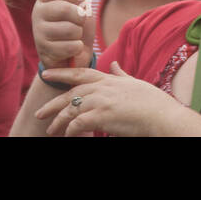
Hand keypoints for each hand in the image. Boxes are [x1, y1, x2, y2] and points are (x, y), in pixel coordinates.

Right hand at [32, 0, 94, 68]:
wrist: (72, 57)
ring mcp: (39, 32)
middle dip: (79, 16)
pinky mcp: (44, 50)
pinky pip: (70, 45)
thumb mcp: (78, 4)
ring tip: (74, 36)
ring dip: (79, 34)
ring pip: (70, 28)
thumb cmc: (76, 26)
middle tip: (79, 21)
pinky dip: (77, 48)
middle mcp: (38, 12)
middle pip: (64, 8)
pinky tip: (71, 48)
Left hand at [35, 64, 176, 137]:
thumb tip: (114, 64)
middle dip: (52, 104)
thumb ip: (120, 74)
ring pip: (71, 109)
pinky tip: (68, 136)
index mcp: (107, 79)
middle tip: (39, 114)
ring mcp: (101, 100)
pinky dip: (71, 130)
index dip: (60, 73)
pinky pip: (79, 122)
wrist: (161, 115)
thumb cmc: (151, 102)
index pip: (78, 72)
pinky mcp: (102, 115)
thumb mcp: (134, 82)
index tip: (46, 74)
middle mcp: (101, 87)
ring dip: (58, 121)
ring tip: (50, 130)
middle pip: (69, 93)